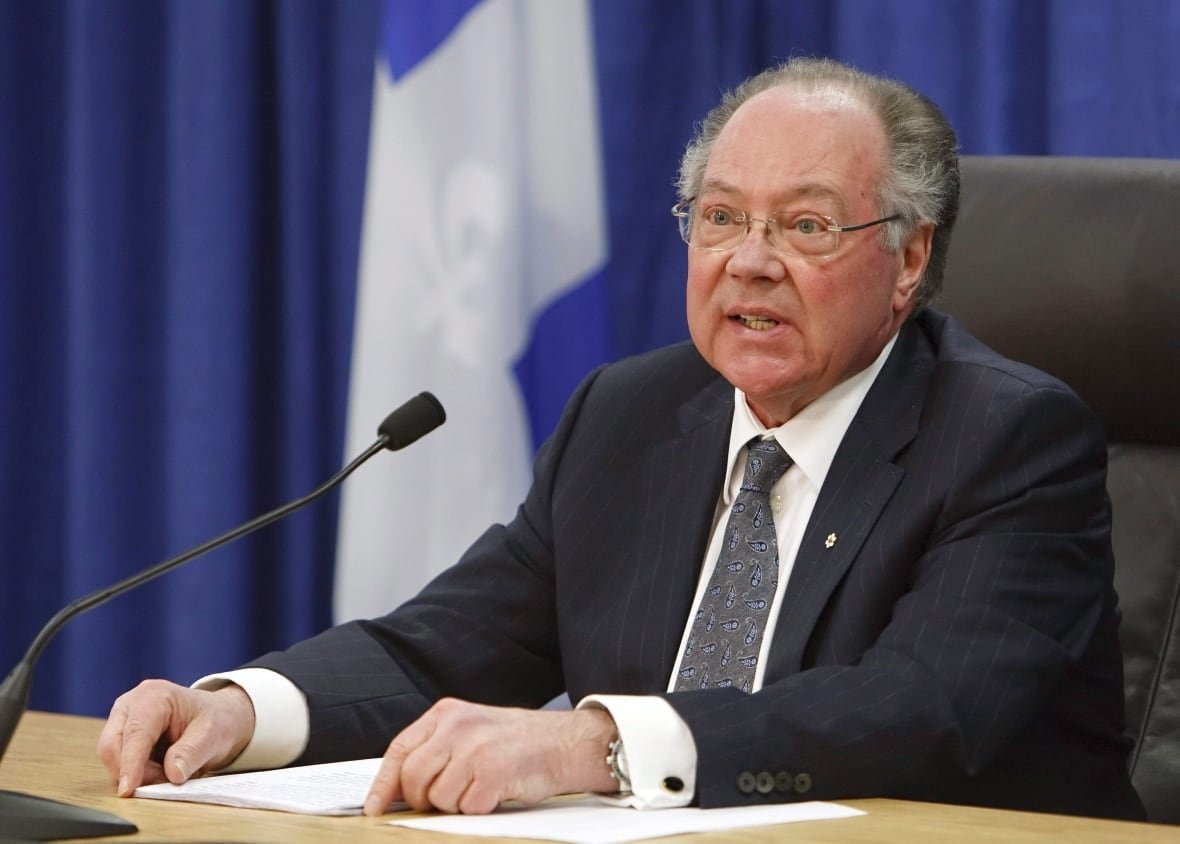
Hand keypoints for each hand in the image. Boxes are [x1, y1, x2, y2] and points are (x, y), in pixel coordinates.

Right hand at [96, 679, 255, 795]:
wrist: (219, 717)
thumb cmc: (215, 720)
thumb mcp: (213, 735)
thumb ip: (192, 753)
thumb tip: (173, 774)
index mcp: (155, 696)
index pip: (135, 732)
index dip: (130, 763)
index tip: (128, 789)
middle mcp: (132, 704)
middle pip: (112, 745)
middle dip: (133, 771)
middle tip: (163, 781)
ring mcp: (123, 719)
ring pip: (112, 756)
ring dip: (135, 773)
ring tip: (166, 773)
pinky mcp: (121, 735)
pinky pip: (117, 761)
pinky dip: (135, 772)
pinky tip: (158, 770)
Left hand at [363, 698, 617, 815]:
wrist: (565, 742)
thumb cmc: (515, 742)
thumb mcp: (471, 729)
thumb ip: (436, 748)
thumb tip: (397, 790)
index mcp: (447, 713)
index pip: (399, 750)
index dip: (383, 784)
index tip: (375, 807)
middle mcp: (458, 726)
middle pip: (413, 778)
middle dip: (423, 800)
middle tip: (446, 799)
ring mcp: (476, 748)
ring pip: (438, 797)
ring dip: (455, 804)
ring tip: (478, 788)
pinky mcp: (494, 772)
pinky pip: (467, 807)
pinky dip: (479, 808)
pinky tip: (496, 792)